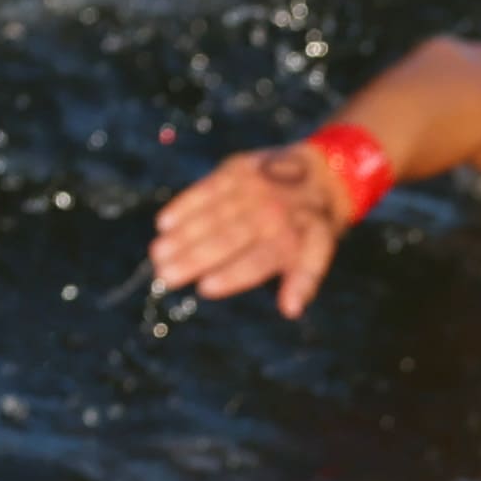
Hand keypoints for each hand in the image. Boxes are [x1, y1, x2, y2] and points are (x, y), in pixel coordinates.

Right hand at [150, 143, 356, 317]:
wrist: (323, 171)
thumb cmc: (314, 225)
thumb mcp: (319, 253)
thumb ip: (303, 281)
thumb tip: (291, 311)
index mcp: (289, 239)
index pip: (256, 261)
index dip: (232, 275)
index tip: (204, 288)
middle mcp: (269, 214)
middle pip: (227, 239)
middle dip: (194, 259)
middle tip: (165, 276)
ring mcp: (252, 189)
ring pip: (211, 216)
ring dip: (181, 236)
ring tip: (157, 254)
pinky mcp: (237, 169)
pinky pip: (206, 188)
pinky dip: (184, 205)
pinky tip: (164, 223)